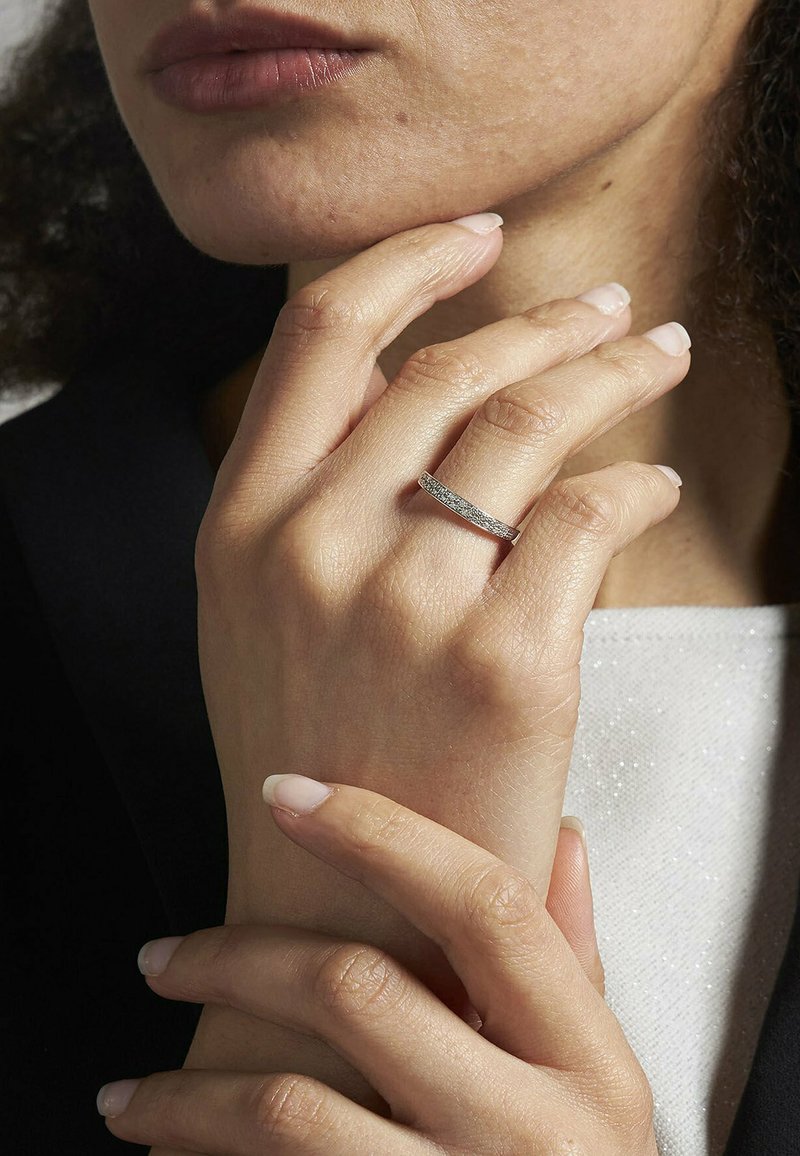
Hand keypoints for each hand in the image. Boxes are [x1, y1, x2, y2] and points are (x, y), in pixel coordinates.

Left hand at [99, 777, 656, 1153]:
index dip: (380, 833)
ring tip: (127, 1094)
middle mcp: (537, 1132)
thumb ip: (577, 964)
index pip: (483, 904)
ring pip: (288, 1109)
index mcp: (593, 1063)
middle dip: (231, 960)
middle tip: (163, 960)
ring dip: (181, 1093)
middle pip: (357, 989)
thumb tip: (562, 836)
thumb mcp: (608, 1088)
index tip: (291, 794)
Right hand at [189, 212, 687, 1098]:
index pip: (322, 335)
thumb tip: (392, 389)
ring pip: (527, 424)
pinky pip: (585, 516)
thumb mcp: (259, 618)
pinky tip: (653, 478)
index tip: (476, 239)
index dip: (409, 263)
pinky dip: (633, 482)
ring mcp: (407, 601)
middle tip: (606, 310)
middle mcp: (313, 545)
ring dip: (607, 373)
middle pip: (449, 370)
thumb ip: (306, 499)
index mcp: (242, 524)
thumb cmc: (313, 760)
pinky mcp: (506, 660)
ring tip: (653, 355)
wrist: (344, 911)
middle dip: (543, 320)